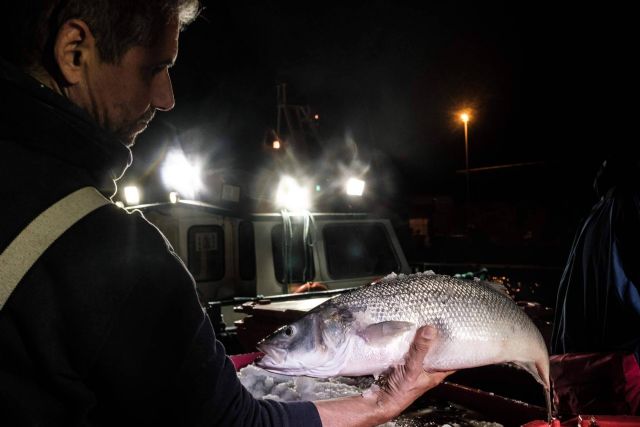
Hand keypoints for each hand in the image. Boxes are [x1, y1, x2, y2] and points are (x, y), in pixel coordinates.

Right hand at [314, 325, 453, 425]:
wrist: (381, 399)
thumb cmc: (402, 390)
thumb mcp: (413, 368)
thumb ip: (420, 350)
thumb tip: (431, 329)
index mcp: (436, 373)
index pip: (453, 359)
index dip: (457, 347)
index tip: (459, 332)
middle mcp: (427, 369)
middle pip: (436, 351)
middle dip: (437, 338)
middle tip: (439, 320)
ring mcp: (415, 365)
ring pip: (422, 349)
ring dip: (421, 338)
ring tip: (423, 321)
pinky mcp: (403, 362)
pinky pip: (408, 349)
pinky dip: (408, 341)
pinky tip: (407, 331)